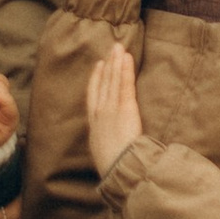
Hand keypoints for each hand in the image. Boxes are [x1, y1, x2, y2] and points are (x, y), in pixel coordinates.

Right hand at [85, 43, 143, 179]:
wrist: (117, 170)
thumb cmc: (113, 168)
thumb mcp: (104, 156)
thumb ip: (107, 146)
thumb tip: (111, 147)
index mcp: (94, 125)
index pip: (93, 96)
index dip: (95, 79)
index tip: (98, 65)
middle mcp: (101, 113)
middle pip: (103, 84)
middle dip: (108, 65)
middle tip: (112, 48)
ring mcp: (112, 109)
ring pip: (113, 81)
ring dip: (116, 63)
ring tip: (119, 48)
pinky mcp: (126, 108)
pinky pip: (125, 85)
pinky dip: (124, 70)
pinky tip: (126, 58)